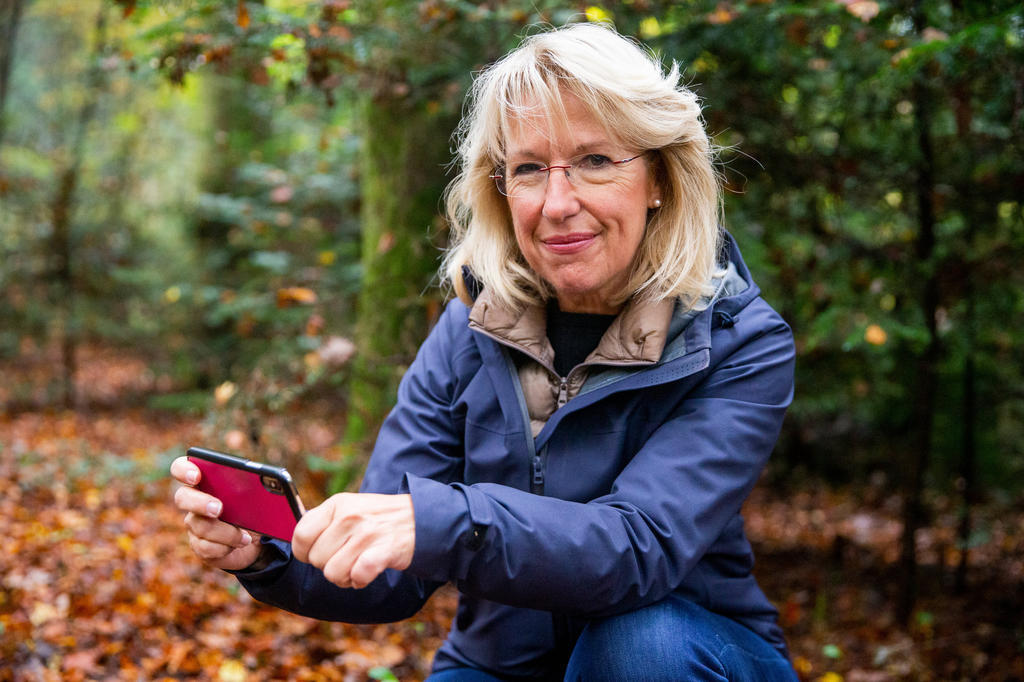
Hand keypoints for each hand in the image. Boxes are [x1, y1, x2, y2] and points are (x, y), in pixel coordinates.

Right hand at [170, 456, 262, 570]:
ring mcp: (194, 523)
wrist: (255, 540)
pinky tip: (240, 543)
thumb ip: (252, 485)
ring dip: (227, 532)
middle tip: (218, 508)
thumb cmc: (252, 510)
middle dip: (200, 502)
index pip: (181, 467)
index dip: (183, 469)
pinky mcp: (198, 544)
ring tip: (246, 536)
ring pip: (200, 526)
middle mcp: (194, 500)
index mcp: (205, 480)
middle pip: (182, 497)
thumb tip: (262, 482)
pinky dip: (226, 546)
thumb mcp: (256, 496)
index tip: (196, 476)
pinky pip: (205, 547)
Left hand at [292, 492, 414, 588]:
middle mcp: (349, 516)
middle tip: (347, 557)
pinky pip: (357, 576)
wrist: (421, 518)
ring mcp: (367, 533)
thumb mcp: (350, 507)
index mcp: (337, 504)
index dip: (304, 552)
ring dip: (345, 577)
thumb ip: (324, 522)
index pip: (301, 535)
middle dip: (329, 566)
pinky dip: (360, 580)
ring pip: (333, 573)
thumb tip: (298, 543)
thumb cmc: (379, 518)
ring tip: (358, 565)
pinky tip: (368, 573)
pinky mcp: (383, 550)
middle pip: (316, 559)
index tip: (317, 554)